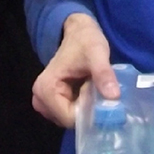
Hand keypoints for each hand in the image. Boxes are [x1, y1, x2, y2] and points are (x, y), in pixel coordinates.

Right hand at [31, 13, 118, 128]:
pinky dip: (81, 107)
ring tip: (91, 89)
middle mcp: (39, 99)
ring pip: (69, 119)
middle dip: (87, 111)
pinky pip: (68, 114)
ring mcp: (43, 102)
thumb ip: (103, 74)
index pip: (69, 118)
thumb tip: (114, 97)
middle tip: (96, 91)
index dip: (89, 113)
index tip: (100, 98)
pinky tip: (87, 93)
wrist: (78, 32)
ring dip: (84, 109)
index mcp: (46, 89)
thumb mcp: (97, 54)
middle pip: (68, 120)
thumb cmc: (86, 41)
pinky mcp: (51, 102)